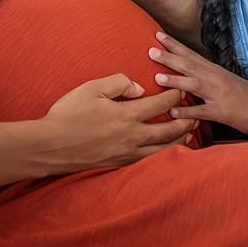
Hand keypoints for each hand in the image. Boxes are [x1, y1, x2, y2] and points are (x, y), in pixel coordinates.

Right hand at [39, 73, 197, 172]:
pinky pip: (150, 159)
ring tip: (189, 132)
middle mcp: (132, 136)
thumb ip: (118, 83)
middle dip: (186, 120)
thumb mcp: (91, 88)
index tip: (181, 89)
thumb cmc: (68, 114)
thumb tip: (138, 88)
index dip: (174, 95)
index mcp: (127, 115)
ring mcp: (128, 152)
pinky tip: (166, 149)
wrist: (51, 146)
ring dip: (180, 139)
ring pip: (163, 148)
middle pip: (170, 129)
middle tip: (196, 113)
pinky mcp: (121, 163)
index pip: (160, 104)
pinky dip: (164, 152)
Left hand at [148, 32, 247, 136]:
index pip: (191, 55)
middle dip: (170, 57)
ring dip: (176, 80)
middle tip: (150, 49)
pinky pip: (203, 112)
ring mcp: (219, 95)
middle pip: (190, 65)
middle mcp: (216, 79)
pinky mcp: (224, 112)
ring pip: (195, 85)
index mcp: (215, 71)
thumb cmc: (246, 96)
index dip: (174, 45)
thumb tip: (187, 76)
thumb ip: (206, 78)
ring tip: (157, 77)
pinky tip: (174, 112)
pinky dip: (188, 112)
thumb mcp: (225, 83)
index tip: (157, 34)